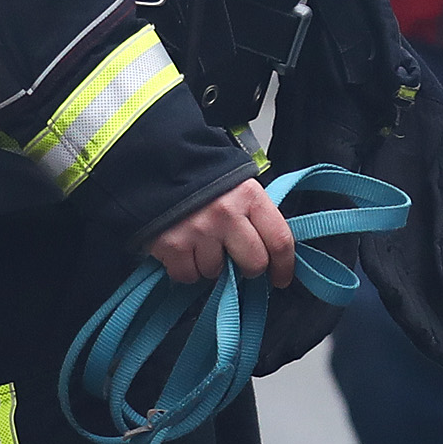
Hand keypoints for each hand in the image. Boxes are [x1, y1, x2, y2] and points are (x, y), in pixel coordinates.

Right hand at [150, 178, 294, 288]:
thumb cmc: (203, 180)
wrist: (157, 165)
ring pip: (217, 272)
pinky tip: (184, 249)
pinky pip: (188, 275)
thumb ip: (256, 216)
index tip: (281, 278)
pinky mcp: (172, 244)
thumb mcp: (238, 188)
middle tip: (237, 260)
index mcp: (250, 196)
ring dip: (211, 265)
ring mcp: (198, 230)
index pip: (280, 240)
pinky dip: (186, 268)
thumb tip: (271, 252)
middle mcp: (226, 213)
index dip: (284, 266)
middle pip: (254, 264)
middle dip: (248, 268)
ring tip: (202, 243)